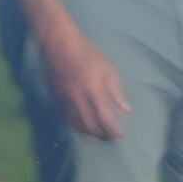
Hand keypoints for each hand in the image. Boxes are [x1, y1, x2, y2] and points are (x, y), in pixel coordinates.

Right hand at [32, 12, 132, 137]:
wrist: (59, 44)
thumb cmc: (88, 53)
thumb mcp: (108, 69)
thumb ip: (117, 91)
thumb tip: (126, 110)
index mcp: (93, 91)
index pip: (105, 118)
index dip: (113, 130)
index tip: (120, 135)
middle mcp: (78, 99)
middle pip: (90, 125)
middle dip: (101, 134)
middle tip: (110, 137)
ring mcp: (65, 99)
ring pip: (76, 124)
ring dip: (88, 132)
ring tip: (97, 133)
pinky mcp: (56, 97)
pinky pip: (66, 117)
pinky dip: (76, 124)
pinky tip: (82, 124)